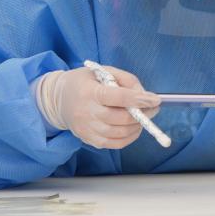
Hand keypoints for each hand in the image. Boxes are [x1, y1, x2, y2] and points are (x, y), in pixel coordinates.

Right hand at [36, 66, 159, 148]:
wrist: (59, 98)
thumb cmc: (86, 82)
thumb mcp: (104, 71)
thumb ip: (126, 80)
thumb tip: (144, 96)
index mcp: (90, 92)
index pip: (117, 97)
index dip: (138, 99)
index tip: (155, 100)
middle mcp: (86, 112)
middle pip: (119, 118)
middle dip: (141, 115)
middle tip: (153, 108)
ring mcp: (85, 128)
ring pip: (117, 133)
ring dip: (136, 127)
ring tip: (143, 118)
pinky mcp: (87, 139)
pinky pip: (112, 144)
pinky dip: (128, 138)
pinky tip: (133, 129)